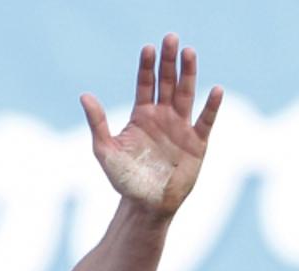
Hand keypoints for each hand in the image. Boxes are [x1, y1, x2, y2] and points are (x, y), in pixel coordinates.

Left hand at [81, 34, 222, 214]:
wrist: (144, 204)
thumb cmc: (123, 178)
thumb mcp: (105, 150)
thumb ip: (97, 122)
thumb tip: (84, 95)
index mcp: (142, 115)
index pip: (146, 84)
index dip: (147, 67)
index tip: (148, 48)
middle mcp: (163, 116)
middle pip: (168, 82)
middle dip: (169, 61)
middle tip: (171, 38)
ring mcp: (181, 127)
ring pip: (187, 94)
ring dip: (188, 74)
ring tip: (189, 52)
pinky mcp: (197, 142)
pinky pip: (205, 120)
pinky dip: (211, 106)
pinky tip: (215, 90)